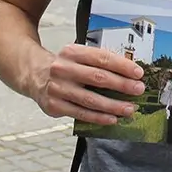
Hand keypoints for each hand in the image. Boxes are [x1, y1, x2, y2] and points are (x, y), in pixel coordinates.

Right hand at [31, 43, 146, 125]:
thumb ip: (98, 62)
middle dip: (122, 85)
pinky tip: (112, 118)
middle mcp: (63, 69)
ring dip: (113, 105)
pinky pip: (81, 114)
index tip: (138, 73)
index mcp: (72, 52)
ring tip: (129, 108)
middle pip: (98, 78)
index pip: (102, 58)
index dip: (122, 66)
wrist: (33, 75)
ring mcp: (58, 88)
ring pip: (90, 100)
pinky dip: (98, 118)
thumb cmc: (65, 66)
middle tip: (138, 90)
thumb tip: (129, 74)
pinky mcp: (54, 106)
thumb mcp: (78, 56)